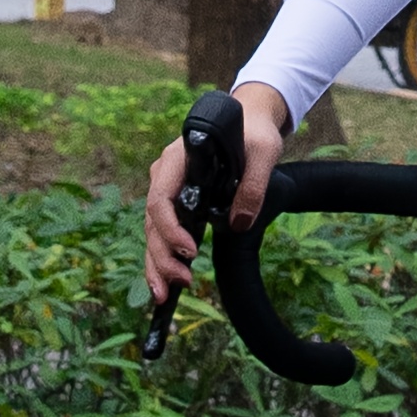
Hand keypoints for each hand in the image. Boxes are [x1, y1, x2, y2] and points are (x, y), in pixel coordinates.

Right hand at [143, 82, 288, 304]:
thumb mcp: (264, 152)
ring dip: (157, 264)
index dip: (170, 227)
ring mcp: (167, 189)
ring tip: (165, 295)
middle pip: (152, 221)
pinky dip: (163, 258)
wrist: (248, 121)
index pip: (161, 197)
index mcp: (178, 159)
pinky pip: (163, 233)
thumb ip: (253, 185)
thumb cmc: (254, 133)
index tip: (190, 250)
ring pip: (152, 232)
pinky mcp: (176, 202)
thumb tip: (239, 224)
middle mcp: (165, 175)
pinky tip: (167, 283)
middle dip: (161, 256)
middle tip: (180, 283)